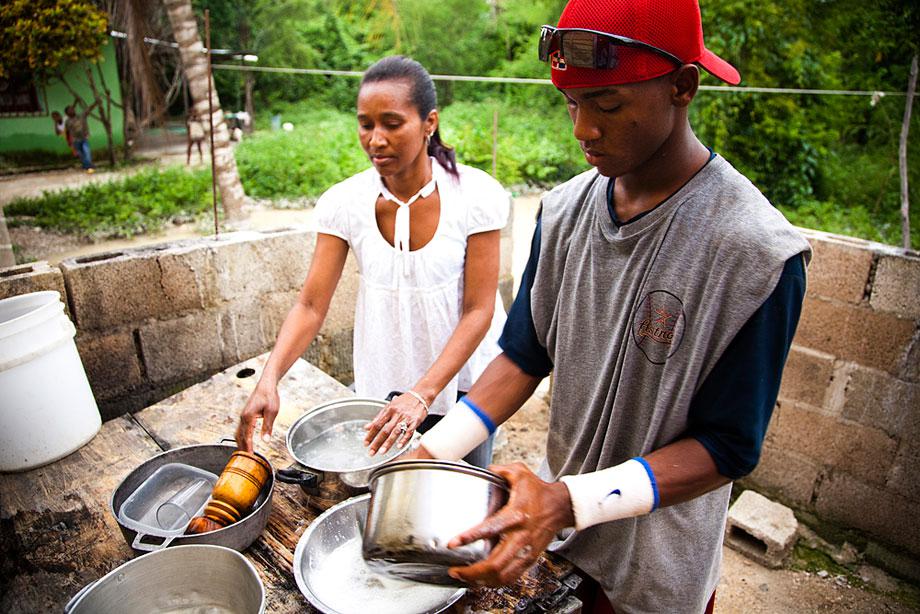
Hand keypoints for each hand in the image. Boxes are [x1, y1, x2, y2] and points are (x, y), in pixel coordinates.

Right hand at [235, 383, 279, 451]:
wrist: (266, 385)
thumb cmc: (269, 396)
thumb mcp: (272, 412)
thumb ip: (267, 427)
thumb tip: (265, 440)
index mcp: (249, 417)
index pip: (247, 436)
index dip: (248, 447)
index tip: (249, 456)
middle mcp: (243, 417)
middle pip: (240, 436)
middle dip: (243, 448)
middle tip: (246, 459)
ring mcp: (243, 416)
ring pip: (238, 433)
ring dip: (241, 443)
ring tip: (244, 453)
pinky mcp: (245, 415)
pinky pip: (240, 429)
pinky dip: (242, 437)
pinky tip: (245, 441)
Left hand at [363, 391, 428, 454]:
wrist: (420, 395)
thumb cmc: (404, 401)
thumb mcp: (389, 406)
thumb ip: (378, 418)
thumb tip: (367, 427)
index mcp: (389, 410)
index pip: (377, 424)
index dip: (370, 434)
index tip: (366, 443)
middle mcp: (397, 414)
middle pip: (385, 430)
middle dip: (377, 442)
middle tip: (372, 452)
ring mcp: (406, 418)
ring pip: (396, 432)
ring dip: (388, 443)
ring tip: (382, 451)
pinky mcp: (415, 422)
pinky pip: (409, 432)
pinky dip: (403, 439)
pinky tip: (399, 446)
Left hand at [446, 462, 574, 586]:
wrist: (561, 506)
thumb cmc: (539, 491)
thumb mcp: (520, 474)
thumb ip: (501, 470)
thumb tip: (486, 469)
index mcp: (515, 516)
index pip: (490, 529)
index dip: (469, 537)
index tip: (452, 543)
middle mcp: (521, 537)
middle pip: (496, 564)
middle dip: (473, 572)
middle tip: (455, 571)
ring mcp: (526, 551)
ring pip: (503, 575)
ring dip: (482, 581)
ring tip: (464, 578)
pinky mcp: (530, 559)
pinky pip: (511, 577)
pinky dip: (495, 582)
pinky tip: (481, 581)